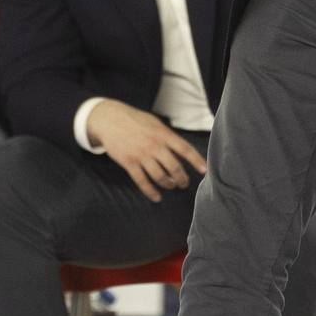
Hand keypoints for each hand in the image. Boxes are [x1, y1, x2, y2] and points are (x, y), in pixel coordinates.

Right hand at [87, 101, 209, 199]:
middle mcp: (154, 145)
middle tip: (184, 183)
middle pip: (174, 167)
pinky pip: (142, 181)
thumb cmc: (135, 121)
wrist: (110, 119)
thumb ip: (167, 136)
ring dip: (168, 184)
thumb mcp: (154, 123)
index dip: (196, 160)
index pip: (185, 149)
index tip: (204, 170)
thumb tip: (182, 150)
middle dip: (182, 178)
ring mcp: (141, 154)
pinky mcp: (128, 162)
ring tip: (171, 185)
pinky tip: (156, 197)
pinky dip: (151, 192)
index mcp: (163, 134)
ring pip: (160, 176)